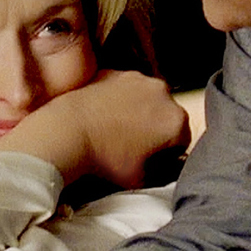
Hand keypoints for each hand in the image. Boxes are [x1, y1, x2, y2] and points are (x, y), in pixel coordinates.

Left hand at [0, 70, 188, 187]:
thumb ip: (162, 173)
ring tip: (117, 130)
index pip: (182, 140)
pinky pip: (125, 88)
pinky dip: (119, 98)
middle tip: (133, 145)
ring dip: (139, 111)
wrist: (67, 132)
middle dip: (155, 129)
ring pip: (147, 99)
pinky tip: (105, 115)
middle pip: (166, 115)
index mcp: (175, 120)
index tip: (153, 159)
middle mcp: (162, 93)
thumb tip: (165, 168)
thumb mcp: (140, 179)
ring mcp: (138, 78)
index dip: (168, 153)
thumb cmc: (103, 157)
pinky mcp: (115, 71)